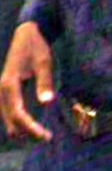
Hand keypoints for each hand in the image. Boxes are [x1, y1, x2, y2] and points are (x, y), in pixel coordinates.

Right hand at [0, 22, 53, 142]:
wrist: (27, 33)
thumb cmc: (37, 47)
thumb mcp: (44, 62)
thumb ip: (45, 82)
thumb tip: (47, 102)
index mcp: (9, 84)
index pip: (17, 114)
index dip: (31, 128)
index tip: (46, 136)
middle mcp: (1, 90)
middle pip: (10, 121)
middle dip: (28, 132)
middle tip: (48, 137)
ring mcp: (2, 91)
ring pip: (8, 119)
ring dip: (23, 130)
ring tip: (44, 134)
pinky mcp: (6, 92)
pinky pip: (9, 113)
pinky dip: (20, 122)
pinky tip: (34, 126)